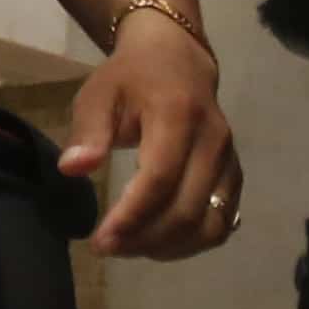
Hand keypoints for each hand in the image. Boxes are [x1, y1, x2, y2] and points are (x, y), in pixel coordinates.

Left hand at [60, 15, 243, 259]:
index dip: (131, 216)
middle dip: (145, 238)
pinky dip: (192, 242)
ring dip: (171, 247)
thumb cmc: (130, 78)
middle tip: (108, 248)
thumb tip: (73, 169)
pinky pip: (223, 221)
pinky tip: (158, 242)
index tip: (99, 240)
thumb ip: (88, 131)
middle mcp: (212, 142)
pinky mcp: (235, 176)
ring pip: (212, 223)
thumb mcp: (99, 93)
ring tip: (130, 248)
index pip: (160, 179)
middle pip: (187, 209)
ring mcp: (230, 161)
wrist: (178, 60)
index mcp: (178, 116)